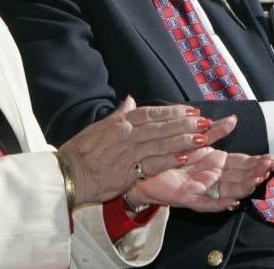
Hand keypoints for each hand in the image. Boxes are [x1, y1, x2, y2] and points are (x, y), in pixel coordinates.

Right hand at [59, 96, 236, 205]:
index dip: (174, 112)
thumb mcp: (99, 126)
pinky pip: (152, 163)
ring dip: (183, 140)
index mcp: (120, 122)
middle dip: (185, 124)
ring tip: (202, 137)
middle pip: (161, 126)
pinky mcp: (127, 172)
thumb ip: (119, 114)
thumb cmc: (81, 151)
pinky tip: (184, 156)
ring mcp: (128, 152)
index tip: (191, 111)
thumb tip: (130, 100)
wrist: (68, 173)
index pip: (152, 113)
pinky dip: (168, 159)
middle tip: (205, 122)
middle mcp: (126, 133)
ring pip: (161, 143)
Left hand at [128, 141, 273, 212]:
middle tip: (269, 166)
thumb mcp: (196, 138)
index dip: (256, 161)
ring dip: (244, 186)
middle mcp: (213, 177)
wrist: (145, 165)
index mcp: (216, 162)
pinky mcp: (188, 198)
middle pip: (240, 176)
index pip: (242, 163)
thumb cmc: (171, 152)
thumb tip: (234, 118)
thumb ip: (215, 131)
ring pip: (228, 190)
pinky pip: (207, 203)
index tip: (272, 157)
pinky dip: (219, 203)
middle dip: (255, 172)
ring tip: (257, 179)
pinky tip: (231, 201)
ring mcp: (203, 189)